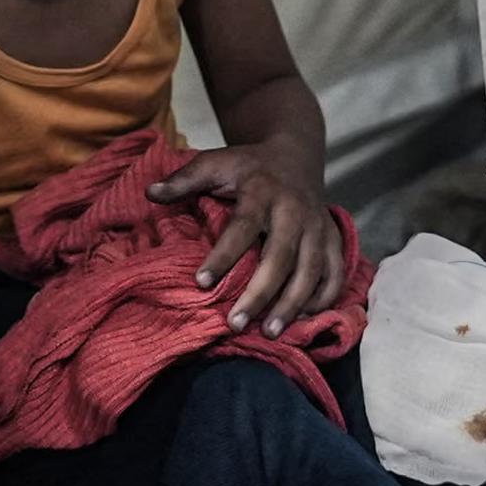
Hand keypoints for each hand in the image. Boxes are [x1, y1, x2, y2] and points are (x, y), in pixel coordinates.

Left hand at [152, 146, 345, 338]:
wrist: (295, 154)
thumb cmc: (247, 166)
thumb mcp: (215, 163)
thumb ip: (183, 180)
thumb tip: (149, 193)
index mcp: (262, 192)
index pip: (242, 227)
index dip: (223, 256)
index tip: (200, 282)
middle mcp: (295, 211)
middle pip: (280, 257)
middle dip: (259, 293)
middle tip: (235, 323)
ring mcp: (318, 227)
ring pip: (311, 270)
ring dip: (292, 303)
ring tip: (270, 332)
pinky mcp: (333, 238)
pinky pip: (335, 273)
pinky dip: (324, 298)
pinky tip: (303, 318)